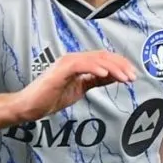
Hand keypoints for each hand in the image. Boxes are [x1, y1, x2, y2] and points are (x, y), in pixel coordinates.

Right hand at [15, 51, 135, 120]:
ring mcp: (66, 63)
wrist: (29, 106)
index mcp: (78, 63)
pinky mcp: (61, 70)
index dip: (120, 65)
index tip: (132, 75)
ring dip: (113, 68)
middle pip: (102, 56)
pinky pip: (81, 65)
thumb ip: (95, 81)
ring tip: (125, 77)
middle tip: (133, 77)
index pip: (103, 59)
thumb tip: (114, 76)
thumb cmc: (50, 98)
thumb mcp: (79, 89)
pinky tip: (106, 75)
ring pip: (95, 59)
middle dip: (121, 65)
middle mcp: (73, 59)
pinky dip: (95, 68)